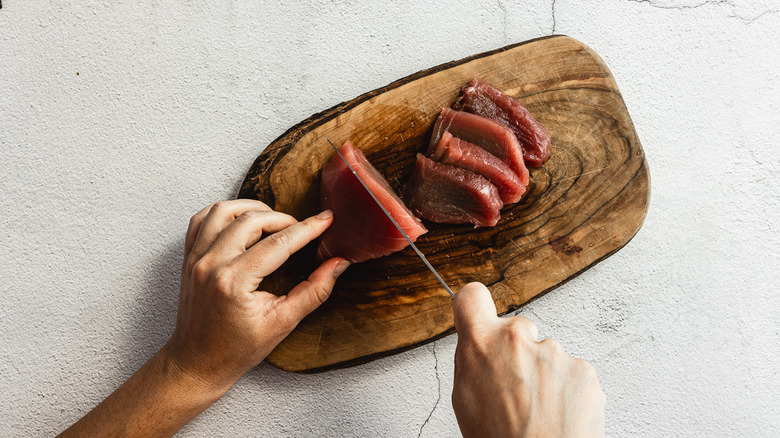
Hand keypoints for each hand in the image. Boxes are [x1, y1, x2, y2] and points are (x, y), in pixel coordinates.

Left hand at [164, 200, 349, 390]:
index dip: (307, 229)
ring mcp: (196, 259)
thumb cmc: (236, 350)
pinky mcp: (189, 258)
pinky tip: (242, 221)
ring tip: (273, 222)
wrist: (198, 363)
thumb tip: (338, 264)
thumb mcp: (282, 323)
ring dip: (252, 209)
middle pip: (251, 220)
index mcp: (234, 282)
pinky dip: (224, 213)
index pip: (279, 243)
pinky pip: (202, 219)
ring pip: (224, 211)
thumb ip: (314, 291)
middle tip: (301, 229)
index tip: (326, 219)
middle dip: (283, 219)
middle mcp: (211, 265)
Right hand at [452, 283, 604, 437]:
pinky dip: (568, 391)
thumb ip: (474, 360)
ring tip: (539, 412)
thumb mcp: (465, 399)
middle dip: (517, 352)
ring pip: (548, 354)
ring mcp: (554, 352)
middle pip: (517, 329)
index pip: (471, 296)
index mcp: (480, 344)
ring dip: (545, 376)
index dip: (474, 305)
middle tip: (516, 390)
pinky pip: (573, 371)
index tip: (478, 312)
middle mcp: (517, 338)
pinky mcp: (583, 369)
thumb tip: (478, 345)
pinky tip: (558, 415)